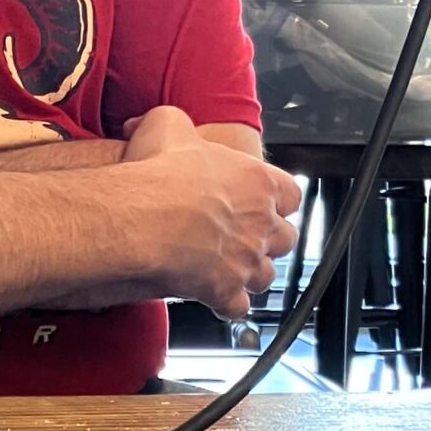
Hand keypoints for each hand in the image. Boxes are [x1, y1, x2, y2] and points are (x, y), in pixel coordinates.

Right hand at [118, 107, 302, 319]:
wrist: (140, 220)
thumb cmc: (157, 176)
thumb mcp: (167, 125)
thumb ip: (176, 123)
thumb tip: (156, 123)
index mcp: (257, 182)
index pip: (290, 194)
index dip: (276, 199)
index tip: (263, 200)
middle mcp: (260, 223)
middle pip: (285, 238)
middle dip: (267, 239)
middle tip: (245, 236)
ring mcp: (246, 260)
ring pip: (267, 276)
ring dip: (251, 274)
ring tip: (231, 269)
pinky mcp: (225, 291)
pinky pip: (238, 307)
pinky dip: (229, 305)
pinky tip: (215, 299)